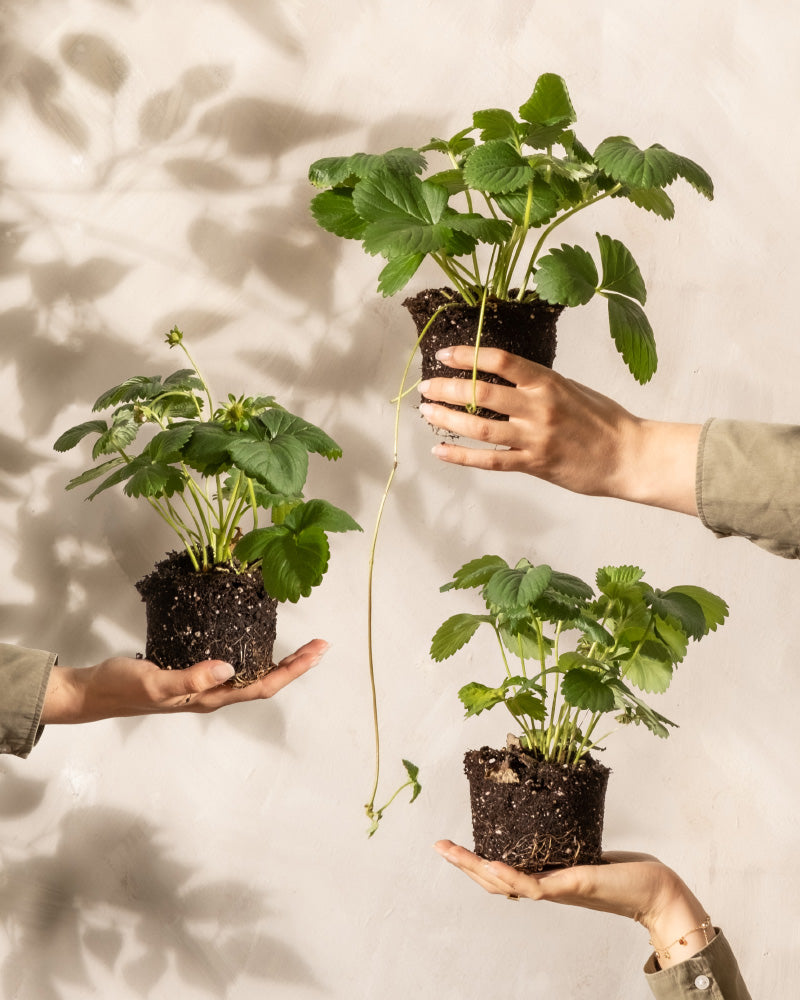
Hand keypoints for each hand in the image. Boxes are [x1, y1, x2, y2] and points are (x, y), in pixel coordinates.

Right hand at [41, 638, 328, 723]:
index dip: (292, 670)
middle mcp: (212, 693)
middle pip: (264, 680)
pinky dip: (251, 652)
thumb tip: (229, 668)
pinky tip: (254, 639)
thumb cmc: (123, 687)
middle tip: (320, 644)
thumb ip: (190, 676)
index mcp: (209, 697)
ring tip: (300, 644)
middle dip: (295, 664)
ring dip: (278, 660)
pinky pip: (232, 664)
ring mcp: (203, 684)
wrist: (94, 692)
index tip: (316, 651)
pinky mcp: (192, 672)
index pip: (261, 686)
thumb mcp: (155, 682)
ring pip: (251, 673)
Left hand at [418, 346, 700, 515]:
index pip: (500, 362)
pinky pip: (490, 461)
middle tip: (426, 386)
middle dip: (448, 389)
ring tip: (427, 413)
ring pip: (480, 428)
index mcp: (548, 382)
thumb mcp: (572, 388)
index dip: (468, 356)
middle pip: (482, 394)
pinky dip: (462, 456)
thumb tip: (501, 377)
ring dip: (448, 420)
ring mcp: (535, 438)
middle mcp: (539, 408)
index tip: (445, 355)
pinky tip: (441, 451)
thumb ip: (538, 384)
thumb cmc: (604, 420)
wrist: (629, 456)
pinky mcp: (534, 465)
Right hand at [434, 840, 713, 968]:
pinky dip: (510, 876)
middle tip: (438, 845)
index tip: (452, 843)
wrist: (655, 890)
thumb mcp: (586, 848)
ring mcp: (555, 888)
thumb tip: (551, 810)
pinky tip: (492, 864)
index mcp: (544, 877)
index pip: (501, 872)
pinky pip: (534, 884)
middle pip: (494, 881)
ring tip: (453, 852)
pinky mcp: (571, 884)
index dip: (474, 860)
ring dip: (476, 869)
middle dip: (463, 863)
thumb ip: (565, 839)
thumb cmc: (625, 871)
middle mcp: (545, 886)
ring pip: (506, 884)